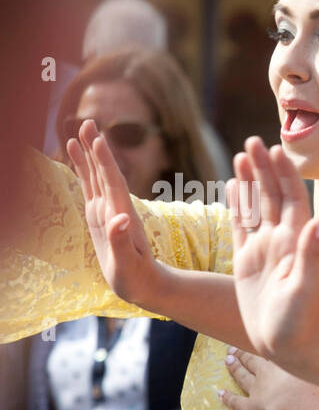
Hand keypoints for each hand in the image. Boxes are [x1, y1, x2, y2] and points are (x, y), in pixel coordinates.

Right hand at [66, 120, 165, 308]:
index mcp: (122, 215)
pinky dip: (85, 174)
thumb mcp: (129, 263)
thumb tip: (119, 219)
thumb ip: (122, 241)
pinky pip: (92, 190)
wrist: (148, 286)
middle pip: (105, 173)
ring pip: (97, 178)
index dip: (105, 161)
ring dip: (89, 157)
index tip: (98, 139)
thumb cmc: (138, 279)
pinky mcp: (102, 218)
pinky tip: (78, 162)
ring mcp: (109, 212)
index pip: (113, 182)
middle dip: (96, 149)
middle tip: (87, 123)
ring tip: (79, 133)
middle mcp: (116, 209)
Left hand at [218, 345, 318, 409]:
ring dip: (234, 368)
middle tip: (233, 349)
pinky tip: (220, 393)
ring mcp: (257, 390)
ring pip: (242, 376)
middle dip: (243, 354)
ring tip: (227, 361)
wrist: (297, 405)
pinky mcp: (250, 408)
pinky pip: (236, 402)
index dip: (261, 345)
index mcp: (283, 363)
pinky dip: (226, 398)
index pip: (269, 351)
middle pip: (252, 361)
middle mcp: (267, 374)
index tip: (255, 337)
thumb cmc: (313, 388)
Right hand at [229, 137, 318, 360]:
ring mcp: (264, 250)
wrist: (290, 345)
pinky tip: (231, 185)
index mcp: (296, 243)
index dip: (285, 174)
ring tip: (242, 154)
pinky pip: (240, 226)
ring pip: (255, 206)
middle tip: (253, 141)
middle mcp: (282, 242)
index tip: (276, 149)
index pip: (291, 199)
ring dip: (250, 181)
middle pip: (272, 196)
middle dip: (264, 169)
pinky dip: (236, 204)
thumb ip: (310, 255)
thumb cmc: (302, 321)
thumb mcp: (308, 287)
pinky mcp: (248, 262)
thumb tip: (316, 223)